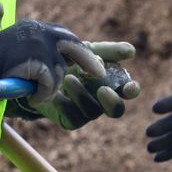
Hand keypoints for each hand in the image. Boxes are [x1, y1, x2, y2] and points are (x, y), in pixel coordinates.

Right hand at [0, 19, 105, 103]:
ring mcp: (41, 45)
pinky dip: (42, 94)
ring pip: (60, 73)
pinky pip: (50, 83)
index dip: (84, 51)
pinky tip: (30, 96)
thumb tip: (69, 62)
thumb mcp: (23, 49)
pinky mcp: (37, 59)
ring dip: (49, 87)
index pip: (68, 37)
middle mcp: (42, 32)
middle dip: (90, 62)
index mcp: (39, 28)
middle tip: (100, 73)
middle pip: (76, 47)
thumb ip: (44, 50)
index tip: (97, 62)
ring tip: (34, 91)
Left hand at [7, 41, 139, 129]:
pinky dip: (65, 104)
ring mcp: (86, 112)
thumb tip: (131, 50)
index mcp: (111, 84)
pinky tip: (55, 92)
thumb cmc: (69, 58)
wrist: (39, 67)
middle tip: (102, 89)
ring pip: (92, 111)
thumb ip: (108, 50)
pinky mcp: (70, 121)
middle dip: (112, 102)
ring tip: (68, 78)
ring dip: (82, 95)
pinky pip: (73, 118)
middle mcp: (102, 101)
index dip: (131, 90)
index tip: (129, 86)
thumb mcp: (87, 50)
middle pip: (116, 110)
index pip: (127, 91)